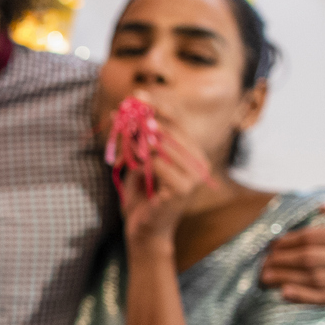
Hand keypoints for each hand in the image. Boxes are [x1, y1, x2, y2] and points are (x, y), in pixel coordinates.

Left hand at [117, 118, 213, 250]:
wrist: (143, 231)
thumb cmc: (142, 196)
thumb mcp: (139, 162)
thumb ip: (138, 139)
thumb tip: (125, 110)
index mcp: (193, 153)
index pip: (178, 121)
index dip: (159, 105)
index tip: (138, 94)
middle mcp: (199, 163)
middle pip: (171, 129)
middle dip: (146, 117)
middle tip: (126, 110)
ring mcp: (194, 177)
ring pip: (163, 145)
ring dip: (140, 142)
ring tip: (127, 145)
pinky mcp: (183, 189)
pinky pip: (158, 164)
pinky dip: (143, 163)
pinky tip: (137, 170)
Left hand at [260, 192, 324, 306]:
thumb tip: (324, 206)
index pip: (319, 237)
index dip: (291, 240)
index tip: (273, 242)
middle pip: (314, 259)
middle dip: (283, 260)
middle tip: (263, 261)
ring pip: (318, 279)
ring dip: (287, 278)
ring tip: (266, 276)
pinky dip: (305, 296)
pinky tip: (286, 292)